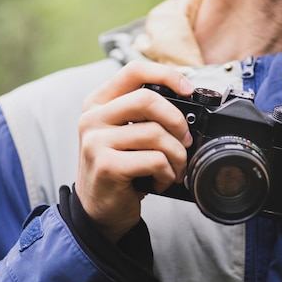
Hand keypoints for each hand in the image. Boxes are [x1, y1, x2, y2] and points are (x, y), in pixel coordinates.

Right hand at [75, 60, 193, 243]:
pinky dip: (167, 173)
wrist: (99, 210)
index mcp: (99, 102)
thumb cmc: (120, 169)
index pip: (134, 71)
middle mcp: (93, 118)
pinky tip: (161, 181)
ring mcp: (96, 141)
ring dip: (177, 155)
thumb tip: (186, 102)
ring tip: (174, 168)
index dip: (166, 75)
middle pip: (148, 99)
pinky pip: (154, 160)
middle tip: (185, 141)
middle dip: (177, 121)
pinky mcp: (107, 166)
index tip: (188, 89)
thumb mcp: (125, 134)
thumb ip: (144, 115)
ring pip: (156, 134)